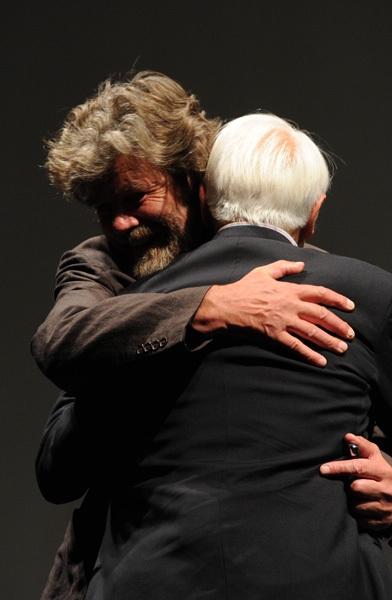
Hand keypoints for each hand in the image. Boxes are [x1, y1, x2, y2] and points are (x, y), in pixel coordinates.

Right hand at [191, 260, 354, 366]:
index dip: (338, 300)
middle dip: (339, 325)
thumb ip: (284, 267)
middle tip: (350, 334)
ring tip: (341, 349)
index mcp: (290, 290)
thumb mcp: (263, 272)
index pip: (321, 293)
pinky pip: (295, 346)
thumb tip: (301, 264)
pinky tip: (320, 361)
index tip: (350, 306)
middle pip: (321, 315)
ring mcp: (282, 321)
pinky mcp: (274, 335)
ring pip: (312, 332)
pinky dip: (309, 354)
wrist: (225, 305)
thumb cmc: (243, 288)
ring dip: (329, 341)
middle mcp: (290, 305)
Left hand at [320, 433, 391, 532]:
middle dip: (349, 486)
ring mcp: (384, 508)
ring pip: (355, 505)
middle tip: (352, 484)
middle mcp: (386, 490)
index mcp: (383, 472)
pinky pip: (359, 519)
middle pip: (355, 488)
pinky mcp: (381, 523)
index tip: (323, 469)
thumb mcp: (376, 458)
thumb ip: (362, 446)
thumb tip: (348, 437)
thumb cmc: (382, 475)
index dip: (339, 468)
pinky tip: (363, 507)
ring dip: (352, 501)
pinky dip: (357, 513)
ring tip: (358, 496)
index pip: (358, 468)